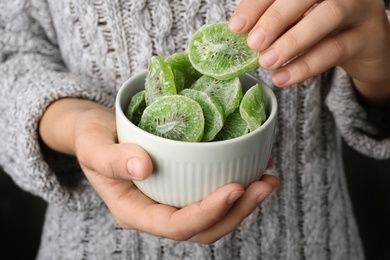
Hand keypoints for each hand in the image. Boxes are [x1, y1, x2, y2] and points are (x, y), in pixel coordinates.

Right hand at [39, 98, 279, 242]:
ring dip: (244, 203)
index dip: (208, 213)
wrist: (97, 132)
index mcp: (134, 211)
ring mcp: (170, 202)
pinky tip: (253, 167)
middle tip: (266, 183)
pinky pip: (211, 196)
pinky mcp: (181, 188)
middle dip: (238, 212)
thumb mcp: (93, 145)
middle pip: (202, 229)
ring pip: (213, 218)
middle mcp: (156, 213)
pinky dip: (237, 187)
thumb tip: (143, 167)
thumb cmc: (91, 137)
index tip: (236, 188)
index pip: (175, 226)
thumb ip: (112, 159)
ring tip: (268, 178)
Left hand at [229, 0, 389, 103]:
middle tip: (253, 44)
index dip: (257, 4)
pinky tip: (283, 77)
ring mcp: (360, 8)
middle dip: (275, 19)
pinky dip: (306, 65)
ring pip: (327, 17)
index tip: (237, 26)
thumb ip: (273, 21)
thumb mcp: (297, 21)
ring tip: (266, 62)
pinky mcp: (369, 37)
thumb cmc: (324, 30)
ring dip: (292, 42)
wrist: (367, 48)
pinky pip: (336, 49)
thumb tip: (240, 30)